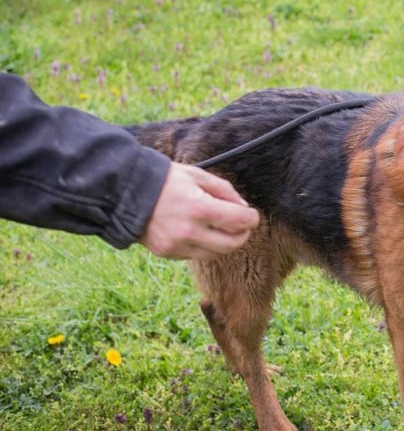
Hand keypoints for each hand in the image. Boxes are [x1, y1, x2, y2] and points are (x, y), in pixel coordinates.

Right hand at [139, 162, 259, 259]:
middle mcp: (189, 231)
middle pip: (231, 244)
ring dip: (223, 243)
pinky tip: (199, 232)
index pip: (239, 221)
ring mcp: (176, 245)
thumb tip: (243, 207)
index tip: (252, 215)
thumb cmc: (165, 180)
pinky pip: (195, 255)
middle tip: (242, 226)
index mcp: (200, 208)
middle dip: (242, 235)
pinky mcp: (166, 253)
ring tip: (222, 228)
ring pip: (214, 254)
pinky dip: (203, 246)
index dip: (251, 218)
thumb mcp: (198, 175)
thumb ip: (224, 191)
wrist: (125, 192)